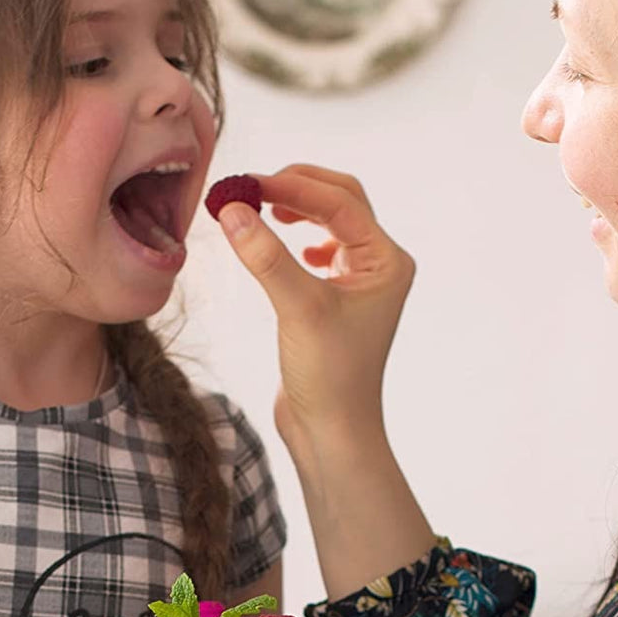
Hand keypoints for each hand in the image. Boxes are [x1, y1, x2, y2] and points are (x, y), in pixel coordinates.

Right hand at [215, 165, 415, 452]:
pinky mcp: (334, 301)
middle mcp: (378, 266)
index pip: (339, 202)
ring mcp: (358, 284)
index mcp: (387, 261)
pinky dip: (296, 240)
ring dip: (295, 211)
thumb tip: (231, 209)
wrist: (332, 432)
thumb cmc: (331, 376)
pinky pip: (318, 251)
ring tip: (259, 210)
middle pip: (339, 202)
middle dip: (295, 189)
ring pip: (328, 224)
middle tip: (249, 188)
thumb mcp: (298, 308)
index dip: (291, 187)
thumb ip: (266, 257)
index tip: (245, 184)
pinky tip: (284, 251)